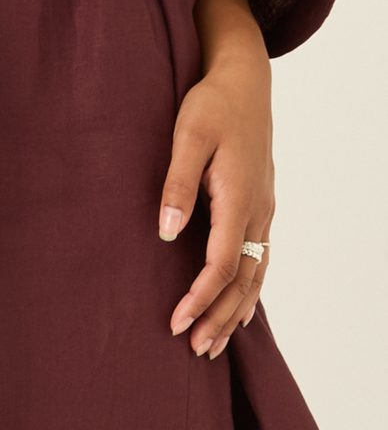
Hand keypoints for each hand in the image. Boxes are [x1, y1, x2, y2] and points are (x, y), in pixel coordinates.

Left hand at [159, 39, 273, 359]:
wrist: (245, 79)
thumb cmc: (211, 104)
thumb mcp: (187, 135)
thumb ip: (176, 182)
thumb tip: (166, 232)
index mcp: (238, 198)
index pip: (220, 264)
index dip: (200, 298)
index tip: (175, 323)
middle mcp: (258, 211)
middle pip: (243, 280)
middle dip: (219, 318)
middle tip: (195, 350)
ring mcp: (264, 211)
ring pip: (256, 275)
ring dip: (236, 312)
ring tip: (215, 344)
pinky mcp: (261, 206)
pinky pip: (261, 260)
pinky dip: (252, 291)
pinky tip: (242, 311)